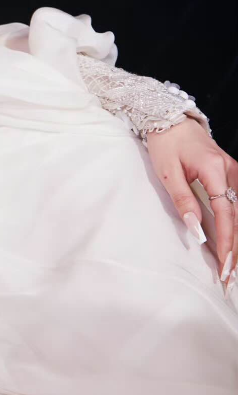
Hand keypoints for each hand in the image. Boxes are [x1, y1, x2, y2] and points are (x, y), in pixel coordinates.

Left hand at [146, 117, 236, 291]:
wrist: (170, 118)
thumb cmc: (165, 143)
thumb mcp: (167, 172)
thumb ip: (183, 201)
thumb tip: (196, 230)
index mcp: (215, 169)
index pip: (226, 214)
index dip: (227, 242)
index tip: (225, 266)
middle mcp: (229, 171)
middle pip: (237, 217)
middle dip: (234, 248)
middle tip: (228, 277)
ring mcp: (232, 171)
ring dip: (235, 239)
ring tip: (230, 266)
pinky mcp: (228, 173)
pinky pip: (234, 203)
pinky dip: (232, 224)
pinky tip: (228, 242)